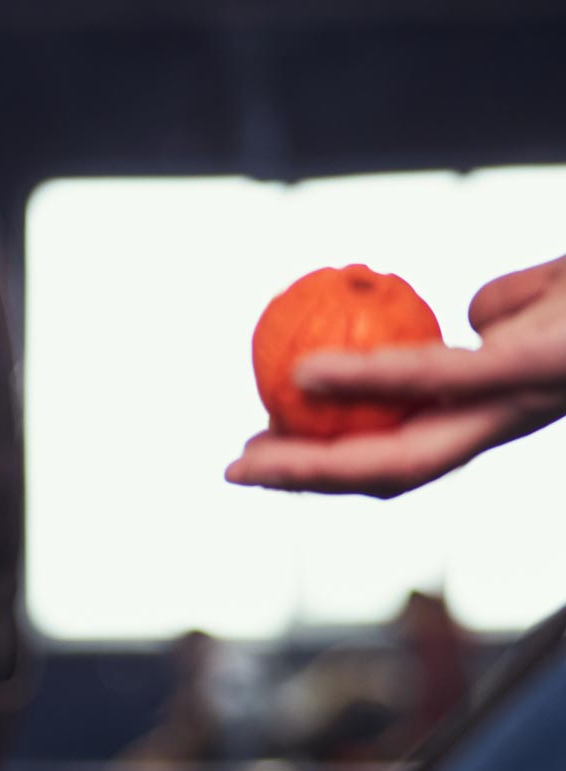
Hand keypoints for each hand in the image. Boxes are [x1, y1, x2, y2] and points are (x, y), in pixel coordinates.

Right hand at [227, 255, 565, 497]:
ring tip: (253, 458)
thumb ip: (509, 307)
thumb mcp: (557, 290)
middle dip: (308, 480)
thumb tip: (466, 318)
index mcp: (509, 404)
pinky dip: (362, 382)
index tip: (269, 446)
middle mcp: (511, 418)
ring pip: (406, 454)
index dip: (335, 458)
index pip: (406, 446)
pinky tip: (305, 376)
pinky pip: (434, 376)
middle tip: (237, 471)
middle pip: (392, 471)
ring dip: (318, 462)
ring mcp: (525, 403)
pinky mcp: (534, 369)